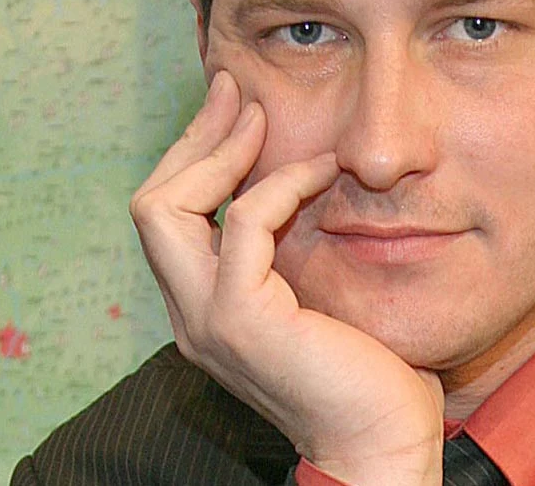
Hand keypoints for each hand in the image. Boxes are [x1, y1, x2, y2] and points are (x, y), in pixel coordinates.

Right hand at [129, 72, 443, 484]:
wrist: (382, 441)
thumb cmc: (368, 373)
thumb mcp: (318, 294)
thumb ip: (293, 250)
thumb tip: (307, 178)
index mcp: (205, 308)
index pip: (169, 217)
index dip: (195, 156)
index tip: (235, 109)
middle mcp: (191, 315)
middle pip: (152, 203)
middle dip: (193, 138)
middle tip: (236, 92)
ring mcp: (208, 319)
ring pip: (166, 208)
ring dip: (220, 151)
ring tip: (263, 118)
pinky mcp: (242, 319)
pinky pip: (242, 223)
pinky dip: (278, 185)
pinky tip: (320, 172)